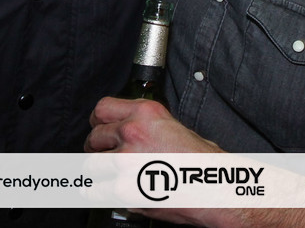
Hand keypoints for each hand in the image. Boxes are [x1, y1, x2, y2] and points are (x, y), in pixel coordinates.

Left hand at [87, 98, 232, 225]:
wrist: (214, 189)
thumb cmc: (202, 163)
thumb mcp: (175, 127)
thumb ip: (146, 126)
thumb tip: (126, 133)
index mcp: (145, 112)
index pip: (102, 109)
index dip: (97, 122)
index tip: (98, 130)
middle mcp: (132, 131)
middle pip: (94, 138)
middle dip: (95, 149)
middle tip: (102, 158)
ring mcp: (125, 161)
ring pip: (91, 166)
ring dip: (97, 173)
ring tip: (107, 178)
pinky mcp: (123, 189)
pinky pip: (95, 191)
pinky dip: (97, 195)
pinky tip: (107, 194)